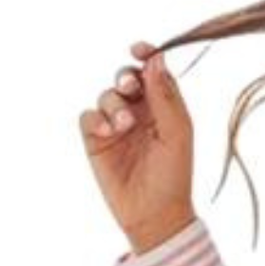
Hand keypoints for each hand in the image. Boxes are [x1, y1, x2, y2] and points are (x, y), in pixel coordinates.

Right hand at [80, 40, 197, 255]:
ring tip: (124, 124)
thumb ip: (166, 97)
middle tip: (130, 86)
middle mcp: (139, 113)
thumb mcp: (176, 134)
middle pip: (126, 77)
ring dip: (113, 103)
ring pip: (106, 94)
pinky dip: (96, 118)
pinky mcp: (96, 140)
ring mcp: (116, 125)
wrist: (155, 215)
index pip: (152, 73)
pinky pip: (88, 115)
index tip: (141, 50)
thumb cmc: (173, 177)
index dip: (146, 56)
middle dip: (125, 77)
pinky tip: (108, 131)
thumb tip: (156, 59)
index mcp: (163, 109)